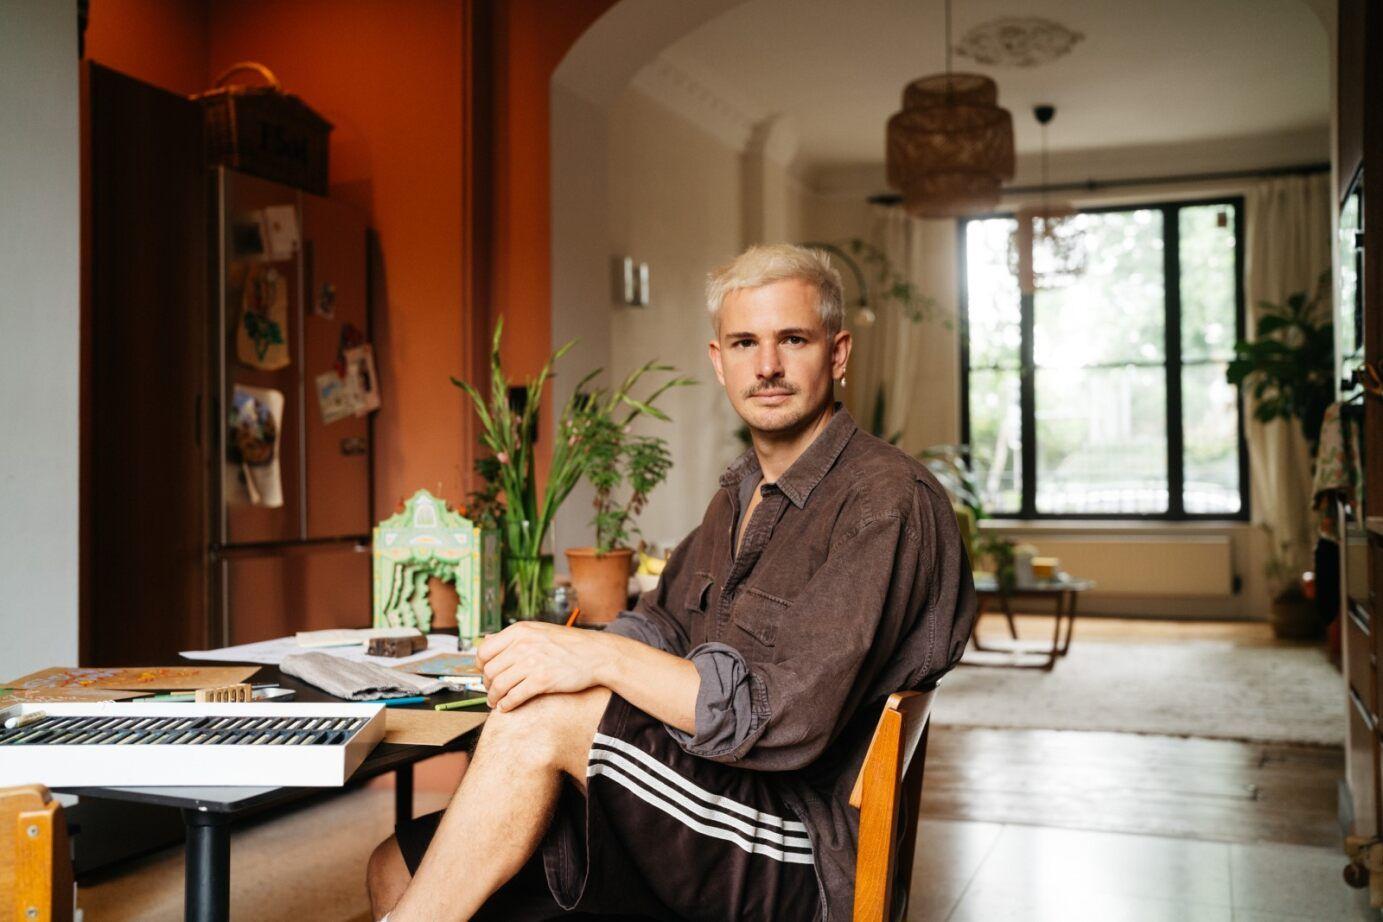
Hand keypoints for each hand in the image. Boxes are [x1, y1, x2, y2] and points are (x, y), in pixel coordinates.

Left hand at [477, 621, 611, 710]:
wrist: (596, 654)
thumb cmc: (569, 644)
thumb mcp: (538, 631)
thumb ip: (513, 636)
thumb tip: (486, 639)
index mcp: (520, 631)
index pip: (484, 650)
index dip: (480, 666)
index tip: (484, 673)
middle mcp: (522, 645)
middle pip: (489, 670)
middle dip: (487, 685)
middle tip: (491, 691)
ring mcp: (532, 663)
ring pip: (499, 685)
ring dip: (494, 698)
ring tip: (496, 702)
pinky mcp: (541, 681)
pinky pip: (514, 697)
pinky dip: (506, 705)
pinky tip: (507, 707)